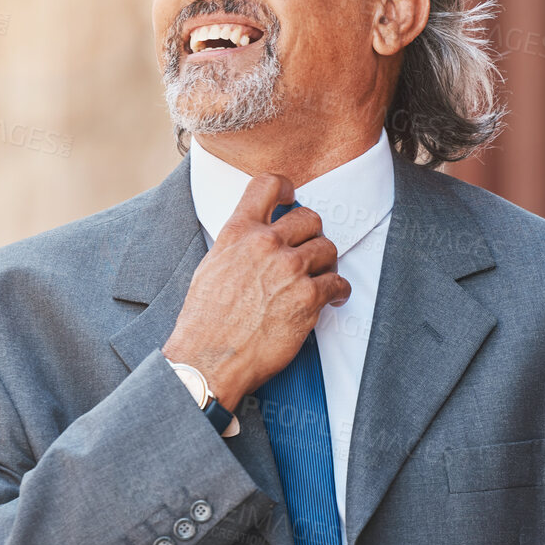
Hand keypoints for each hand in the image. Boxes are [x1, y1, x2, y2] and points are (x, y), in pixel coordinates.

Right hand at [161, 173, 350, 411]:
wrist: (209, 359)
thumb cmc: (204, 321)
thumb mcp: (211, 266)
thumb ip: (237, 245)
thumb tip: (254, 240)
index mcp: (238, 232)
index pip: (268, 185)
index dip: (286, 187)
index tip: (292, 196)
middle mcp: (265, 244)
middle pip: (309, 217)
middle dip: (312, 234)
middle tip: (309, 251)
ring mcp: (289, 269)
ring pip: (327, 248)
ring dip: (327, 263)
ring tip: (320, 278)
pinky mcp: (308, 299)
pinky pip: (338, 283)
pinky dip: (339, 291)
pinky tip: (333, 299)